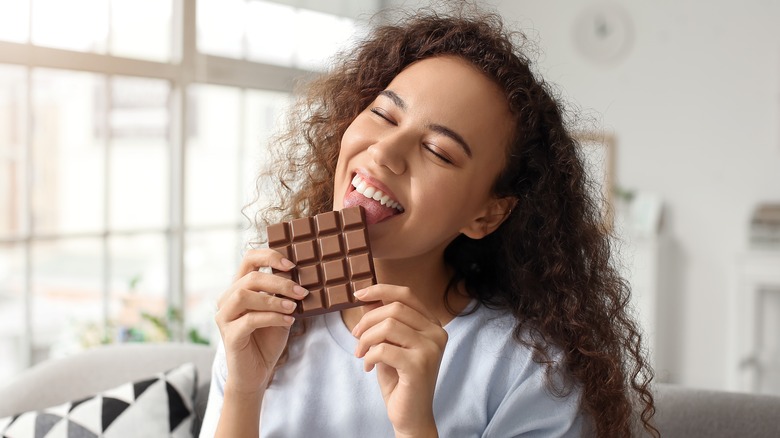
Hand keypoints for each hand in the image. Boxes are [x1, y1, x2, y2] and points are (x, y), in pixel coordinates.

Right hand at [215, 249, 307, 394]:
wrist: (257, 373)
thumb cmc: (268, 340)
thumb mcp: (280, 311)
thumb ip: (283, 294)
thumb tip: (300, 277)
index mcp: (239, 288)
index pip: (249, 259)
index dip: (269, 256)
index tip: (292, 265)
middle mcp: (227, 300)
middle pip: (250, 277)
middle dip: (279, 282)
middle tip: (301, 291)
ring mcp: (225, 318)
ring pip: (244, 295)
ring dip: (273, 299)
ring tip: (293, 307)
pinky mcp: (230, 336)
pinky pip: (250, 319)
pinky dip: (272, 317)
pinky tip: (288, 320)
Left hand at [351, 284, 447, 436]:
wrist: (410, 416)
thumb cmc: (399, 379)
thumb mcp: (389, 344)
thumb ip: (383, 322)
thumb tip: (368, 298)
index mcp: (432, 325)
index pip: (406, 294)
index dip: (380, 290)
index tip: (357, 294)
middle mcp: (437, 333)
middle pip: (394, 308)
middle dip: (367, 320)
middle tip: (355, 337)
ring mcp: (431, 348)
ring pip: (387, 326)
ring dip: (366, 339)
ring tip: (360, 353)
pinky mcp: (419, 365)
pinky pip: (383, 349)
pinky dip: (368, 356)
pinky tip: (367, 367)